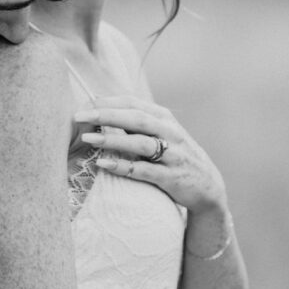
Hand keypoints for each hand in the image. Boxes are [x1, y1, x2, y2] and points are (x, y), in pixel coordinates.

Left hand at [74, 96, 226, 215]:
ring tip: (88, 139)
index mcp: (164, 118)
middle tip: (80, 116)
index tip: (85, 102)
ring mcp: (173, 155)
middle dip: (106, 115)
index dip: (109, 101)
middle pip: (136, 118)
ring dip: (112, 141)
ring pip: (140, 143)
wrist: (207, 187)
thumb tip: (99, 104)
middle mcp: (170, 132)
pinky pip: (144, 171)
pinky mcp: (172, 177)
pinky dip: (123, 167)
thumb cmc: (175, 155)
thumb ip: (136, 121)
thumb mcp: (161, 132)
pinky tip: (103, 164)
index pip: (133, 102)